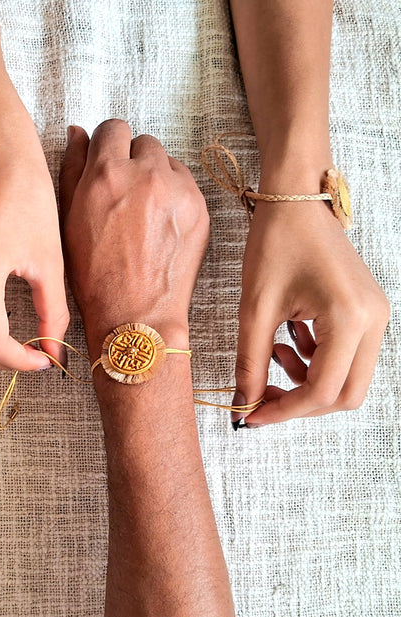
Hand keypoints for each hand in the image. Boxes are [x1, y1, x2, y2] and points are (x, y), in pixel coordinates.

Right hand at [59, 120, 208, 356]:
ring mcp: (177, 190)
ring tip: (143, 215)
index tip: (107, 165)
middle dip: (133, 163)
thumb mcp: (68, 222)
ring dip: (155, 177)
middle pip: (143, 142)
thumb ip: (72, 171)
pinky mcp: (199, 207)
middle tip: (124, 197)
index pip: (113, 128)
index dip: (107, 146)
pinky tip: (160, 226)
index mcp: (106, 174)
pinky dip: (174, 197)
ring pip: (166, 162)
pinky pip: (185, 184)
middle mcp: (145, 174)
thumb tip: (77, 133)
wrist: (135, 314)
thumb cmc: (94, 276)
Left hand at [234, 200, 389, 426]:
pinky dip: (315, 361)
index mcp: (350, 319)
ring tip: (272, 353)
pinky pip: (346, 356)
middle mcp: (374, 321)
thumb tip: (243, 405)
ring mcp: (374, 316)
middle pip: (346, 395)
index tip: (250, 415)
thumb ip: (249, 363)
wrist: (295, 199)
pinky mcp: (365, 311)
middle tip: (261, 396)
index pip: (322, 391)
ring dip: (307, 381)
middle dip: (300, 403)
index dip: (283, 411)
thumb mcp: (254, 309)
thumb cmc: (275, 243)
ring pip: (347, 379)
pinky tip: (286, 341)